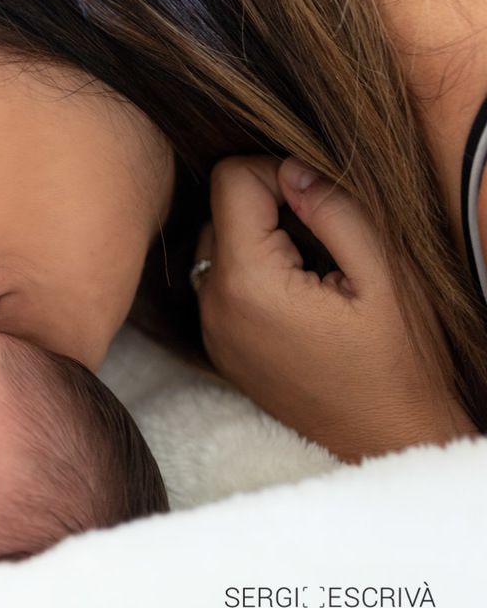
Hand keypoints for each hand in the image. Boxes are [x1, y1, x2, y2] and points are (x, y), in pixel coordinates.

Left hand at [195, 156, 474, 460]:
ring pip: (217, 242)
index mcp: (246, 282)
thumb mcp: (384, 274)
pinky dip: (254, 272)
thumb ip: (334, 209)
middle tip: (323, 241)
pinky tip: (301, 297)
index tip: (319, 202)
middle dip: (268, 208)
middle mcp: (212, 304)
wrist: (387, 439)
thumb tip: (291, 168)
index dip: (277, 172)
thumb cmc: (397, 362)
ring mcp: (211, 328)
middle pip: (218, 208)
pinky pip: (221, 281)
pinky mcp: (219, 344)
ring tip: (315, 271)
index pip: (229, 178)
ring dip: (260, 240)